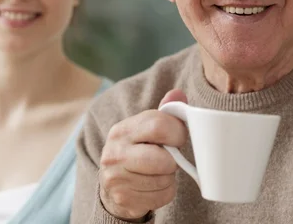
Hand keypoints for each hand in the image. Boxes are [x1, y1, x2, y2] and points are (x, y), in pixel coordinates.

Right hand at [99, 89, 187, 220]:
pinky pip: (162, 196)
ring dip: (169, 177)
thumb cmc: (138, 151)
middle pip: (163, 159)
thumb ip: (164, 113)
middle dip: (173, 160)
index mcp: (122, 130)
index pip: (158, 125)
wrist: (113, 185)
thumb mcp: (146, 129)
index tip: (179, 138)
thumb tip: (178, 94)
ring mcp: (116, 177)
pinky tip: (153, 186)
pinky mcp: (122, 197)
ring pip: (164, 179)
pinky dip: (165, 192)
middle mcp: (115, 152)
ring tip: (158, 172)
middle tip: (169, 159)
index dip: (178, 132)